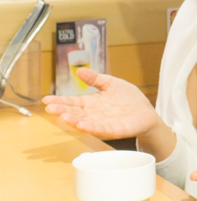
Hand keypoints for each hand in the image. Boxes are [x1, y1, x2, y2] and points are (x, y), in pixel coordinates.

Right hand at [42, 68, 159, 139]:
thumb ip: (96, 79)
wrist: (145, 112)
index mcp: (91, 103)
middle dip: (62, 110)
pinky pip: (101, 129)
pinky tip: (82, 124)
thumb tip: (79, 70)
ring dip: (74, 120)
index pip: (72, 102)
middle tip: (50, 108)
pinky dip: (92, 127)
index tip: (46, 99)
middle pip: (75, 112)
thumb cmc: (128, 98)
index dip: (60, 101)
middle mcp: (94, 114)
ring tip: (63, 116)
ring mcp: (103, 123)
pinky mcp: (114, 130)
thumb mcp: (111, 83)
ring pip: (85, 122)